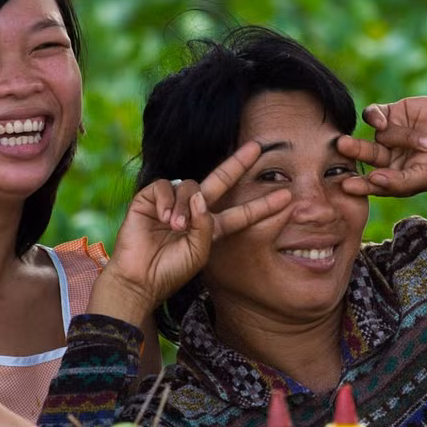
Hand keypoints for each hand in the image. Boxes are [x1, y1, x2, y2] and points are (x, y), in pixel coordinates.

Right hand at [94, 141, 293, 323]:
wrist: (139, 279)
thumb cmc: (170, 271)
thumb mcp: (199, 252)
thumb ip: (206, 225)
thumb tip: (199, 196)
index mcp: (209, 228)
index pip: (240, 213)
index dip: (262, 205)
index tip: (286, 198)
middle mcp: (193, 211)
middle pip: (220, 181)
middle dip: (238, 164)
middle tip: (257, 147)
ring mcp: (171, 204)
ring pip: (189, 186)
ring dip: (186, 205)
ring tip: (176, 227)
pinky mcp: (149, 199)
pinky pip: (165, 186)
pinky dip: (167, 200)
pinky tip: (162, 218)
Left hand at [336, 96, 426, 196]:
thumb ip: (401, 182)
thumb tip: (374, 180)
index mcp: (394, 177)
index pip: (370, 182)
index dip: (358, 184)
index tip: (346, 185)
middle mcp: (388, 157)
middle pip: (364, 157)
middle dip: (353, 153)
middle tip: (341, 148)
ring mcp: (389, 134)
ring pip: (373, 136)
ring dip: (380, 138)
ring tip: (386, 140)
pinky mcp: (393, 112)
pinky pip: (374, 115)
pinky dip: (374, 117)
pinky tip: (382, 120)